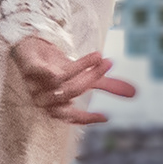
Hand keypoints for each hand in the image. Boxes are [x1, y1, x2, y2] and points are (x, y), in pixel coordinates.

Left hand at [11, 36, 135, 125]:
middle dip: (90, 79)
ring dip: (83, 67)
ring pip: (61, 82)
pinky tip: (72, 59)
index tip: (105, 117)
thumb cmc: (57, 67)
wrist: (31, 45)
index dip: (86, 118)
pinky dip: (56, 68)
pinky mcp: (28, 68)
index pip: (71, 116)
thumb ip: (106, 86)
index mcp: (56, 104)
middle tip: (108, 63)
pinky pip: (42, 71)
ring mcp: (34, 84)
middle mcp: (44, 98)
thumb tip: (134, 93)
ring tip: (99, 55)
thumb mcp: (84, 76)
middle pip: (70, 93)